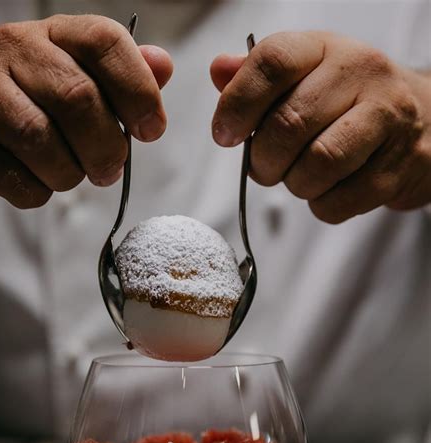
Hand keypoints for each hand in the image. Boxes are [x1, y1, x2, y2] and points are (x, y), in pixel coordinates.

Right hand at [0, 15, 172, 207]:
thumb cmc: (32, 111)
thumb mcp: (79, 86)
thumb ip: (120, 79)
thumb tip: (162, 65)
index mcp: (54, 34)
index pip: (105, 41)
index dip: (138, 91)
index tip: (151, 130)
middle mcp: (13, 48)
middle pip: (78, 97)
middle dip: (106, 148)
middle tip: (108, 170)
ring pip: (40, 139)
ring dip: (68, 174)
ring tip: (67, 175)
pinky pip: (15, 178)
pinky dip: (36, 192)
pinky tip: (33, 181)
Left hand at [211, 32, 430, 222]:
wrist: (425, 122)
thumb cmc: (349, 102)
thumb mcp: (306, 75)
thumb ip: (259, 77)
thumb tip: (219, 71)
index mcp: (327, 49)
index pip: (274, 62)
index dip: (238, 103)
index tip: (224, 134)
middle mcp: (362, 75)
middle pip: (289, 123)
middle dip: (263, 160)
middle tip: (263, 168)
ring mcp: (388, 120)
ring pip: (318, 165)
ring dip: (295, 184)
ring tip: (300, 177)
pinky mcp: (399, 166)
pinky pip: (339, 202)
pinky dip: (322, 206)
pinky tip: (329, 190)